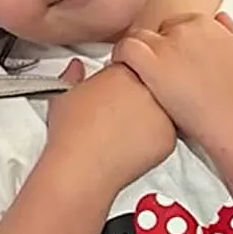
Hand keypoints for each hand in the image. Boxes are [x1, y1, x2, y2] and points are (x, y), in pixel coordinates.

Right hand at [46, 59, 175, 190]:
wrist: (81, 169)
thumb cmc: (70, 134)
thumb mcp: (63, 93)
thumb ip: (73, 74)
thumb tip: (76, 67)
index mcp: (121, 71)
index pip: (128, 64)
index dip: (117, 80)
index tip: (110, 92)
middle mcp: (144, 88)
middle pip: (147, 84)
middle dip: (134, 95)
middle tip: (116, 111)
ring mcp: (160, 112)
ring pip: (159, 107)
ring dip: (147, 115)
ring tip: (122, 129)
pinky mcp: (169, 137)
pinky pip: (166, 132)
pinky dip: (153, 138)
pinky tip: (132, 142)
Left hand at [112, 12, 232, 139]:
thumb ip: (228, 32)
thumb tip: (220, 21)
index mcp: (206, 25)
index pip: (178, 23)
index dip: (172, 41)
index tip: (171, 55)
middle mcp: (184, 31)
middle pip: (158, 30)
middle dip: (156, 46)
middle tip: (158, 66)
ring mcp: (166, 46)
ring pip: (138, 37)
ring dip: (137, 50)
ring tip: (137, 68)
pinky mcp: (151, 63)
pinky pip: (125, 49)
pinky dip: (120, 56)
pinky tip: (123, 68)